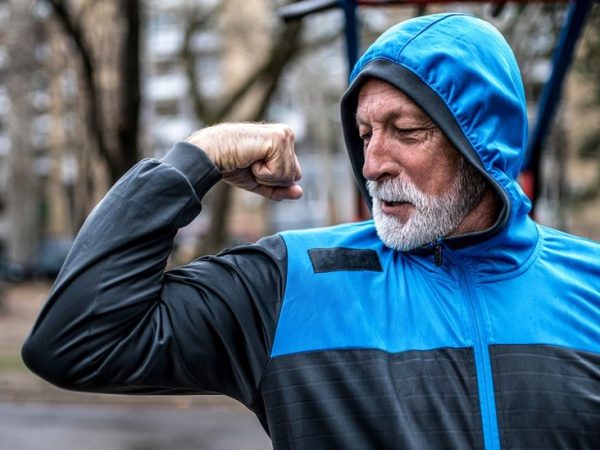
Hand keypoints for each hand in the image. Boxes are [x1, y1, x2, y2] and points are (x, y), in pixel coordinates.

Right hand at [186, 123, 302, 200]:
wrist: (211, 154)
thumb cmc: (232, 165)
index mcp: (284, 141)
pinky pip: (280, 172)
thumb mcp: (260, 181)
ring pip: (289, 175)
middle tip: (252, 164)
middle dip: (272, 179)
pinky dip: (263, 172)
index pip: (294, 175)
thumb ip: (280, 188)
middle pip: (295, 176)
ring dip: (266, 175)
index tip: (254, 166)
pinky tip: (251, 158)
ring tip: (251, 160)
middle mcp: (287, 135)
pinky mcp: (279, 139)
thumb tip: (300, 193)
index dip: (273, 181)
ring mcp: (284, 135)